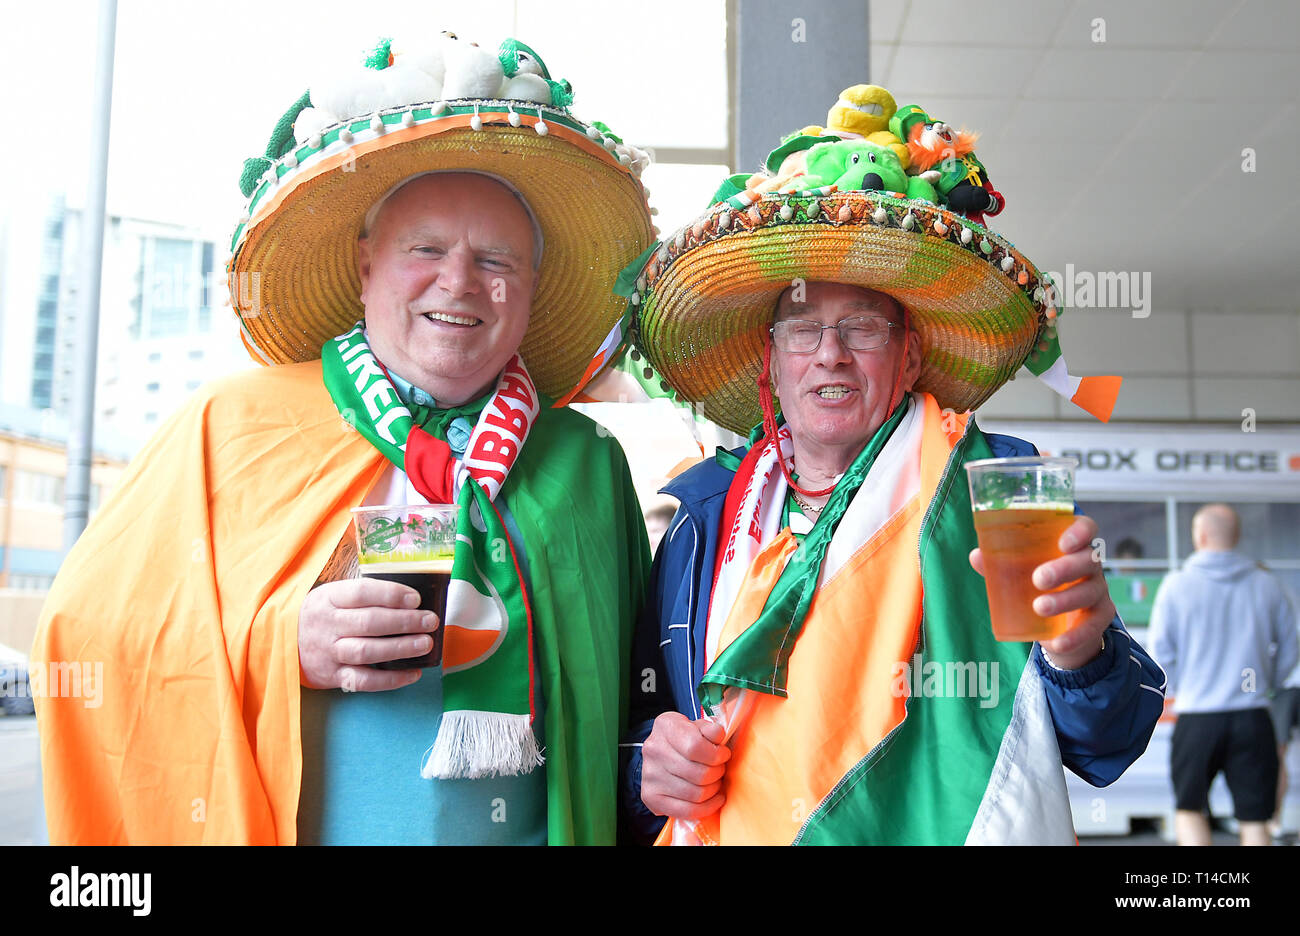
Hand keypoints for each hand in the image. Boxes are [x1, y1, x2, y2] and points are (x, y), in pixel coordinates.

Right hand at [298, 578, 439, 690]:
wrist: (281, 643)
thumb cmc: (320, 615)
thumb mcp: (332, 595)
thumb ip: (364, 596)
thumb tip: (409, 599)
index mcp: (329, 598)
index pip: (362, 593)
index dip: (391, 595)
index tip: (416, 599)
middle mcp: (328, 625)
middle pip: (369, 622)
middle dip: (404, 622)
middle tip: (430, 621)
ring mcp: (329, 653)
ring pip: (367, 651)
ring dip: (400, 648)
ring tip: (425, 644)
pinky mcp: (332, 676)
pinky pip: (364, 681)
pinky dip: (390, 680)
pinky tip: (413, 673)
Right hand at [640, 711, 731, 819]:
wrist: (661, 752)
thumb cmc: (685, 738)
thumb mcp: (697, 726)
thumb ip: (710, 729)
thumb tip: (718, 736)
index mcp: (665, 726)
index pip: (695, 746)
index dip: (716, 754)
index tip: (723, 754)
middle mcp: (653, 750)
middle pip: (698, 773)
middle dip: (718, 773)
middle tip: (720, 769)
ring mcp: (650, 775)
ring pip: (696, 794)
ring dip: (714, 790)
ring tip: (715, 782)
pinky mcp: (651, 797)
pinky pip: (687, 810)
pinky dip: (708, 807)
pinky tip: (715, 799)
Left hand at [969, 514, 1114, 669]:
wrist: (1061, 623)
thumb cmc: (1038, 584)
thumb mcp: (1021, 572)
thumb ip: (1001, 563)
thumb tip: (976, 556)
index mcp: (1072, 546)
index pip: (1086, 528)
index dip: (1079, 532)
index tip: (1063, 543)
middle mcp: (1090, 565)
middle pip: (1088, 560)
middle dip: (1065, 568)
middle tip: (1038, 579)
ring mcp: (1098, 591)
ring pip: (1089, 592)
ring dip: (1064, 600)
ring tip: (1039, 607)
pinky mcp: (1099, 617)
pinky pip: (1092, 626)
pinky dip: (1074, 636)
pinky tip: (1055, 642)